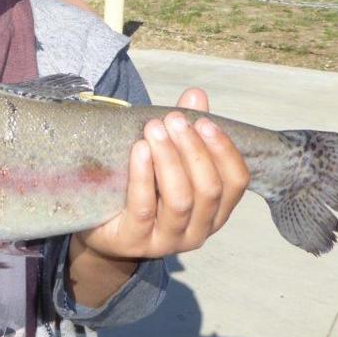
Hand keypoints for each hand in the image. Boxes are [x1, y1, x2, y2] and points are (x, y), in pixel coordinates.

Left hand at [72, 88, 250, 262]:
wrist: (101, 229)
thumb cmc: (143, 190)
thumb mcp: (166, 159)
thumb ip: (185, 131)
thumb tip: (196, 94)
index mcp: (215, 212)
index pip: (236, 182)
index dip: (224, 151)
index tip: (204, 122)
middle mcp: (198, 232)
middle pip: (208, 189)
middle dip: (193, 150)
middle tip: (174, 119)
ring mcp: (167, 241)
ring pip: (180, 199)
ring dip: (169, 159)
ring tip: (155, 129)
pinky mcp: (135, 242)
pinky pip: (144, 208)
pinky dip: (143, 175)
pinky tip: (140, 150)